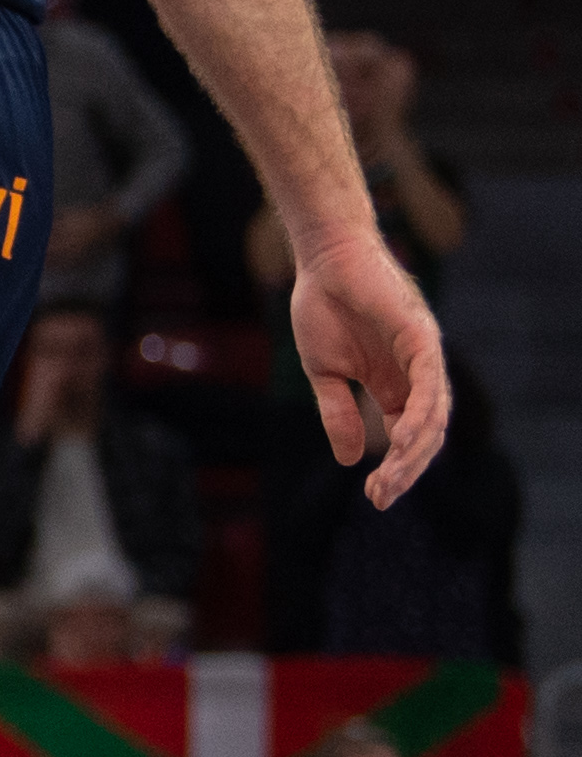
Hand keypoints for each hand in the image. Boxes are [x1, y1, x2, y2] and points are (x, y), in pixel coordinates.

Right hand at [289, 229, 450, 506]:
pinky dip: (419, 414)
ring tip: (390, 476)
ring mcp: (423, 357)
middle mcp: (417, 376)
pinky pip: (429, 384)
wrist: (324, 260)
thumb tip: (348, 459)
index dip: (394, 468)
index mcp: (395, 385)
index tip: (373, 496)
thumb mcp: (324, 371)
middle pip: (425, 434)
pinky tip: (402, 438)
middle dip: (405, 469)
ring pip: (433, 415)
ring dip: (413, 451)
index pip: (406, 437)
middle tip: (381, 495)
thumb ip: (338, 411)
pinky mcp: (421, 338)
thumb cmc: (324, 306)